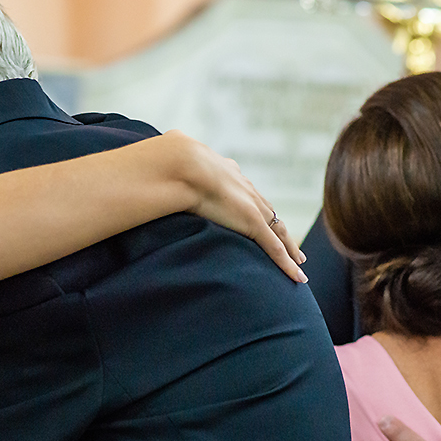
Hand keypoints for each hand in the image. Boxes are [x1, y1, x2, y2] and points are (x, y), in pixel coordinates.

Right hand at [171, 130, 306, 282]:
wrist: (179, 163)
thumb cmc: (169, 163)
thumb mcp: (169, 164)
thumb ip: (165, 170)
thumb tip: (142, 169)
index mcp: (227, 172)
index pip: (246, 193)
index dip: (255, 206)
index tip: (259, 214)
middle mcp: (245, 188)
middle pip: (269, 212)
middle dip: (280, 227)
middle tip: (291, 242)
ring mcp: (251, 207)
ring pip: (279, 232)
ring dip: (290, 248)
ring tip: (298, 261)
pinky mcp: (252, 223)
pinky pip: (275, 248)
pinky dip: (287, 264)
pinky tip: (298, 277)